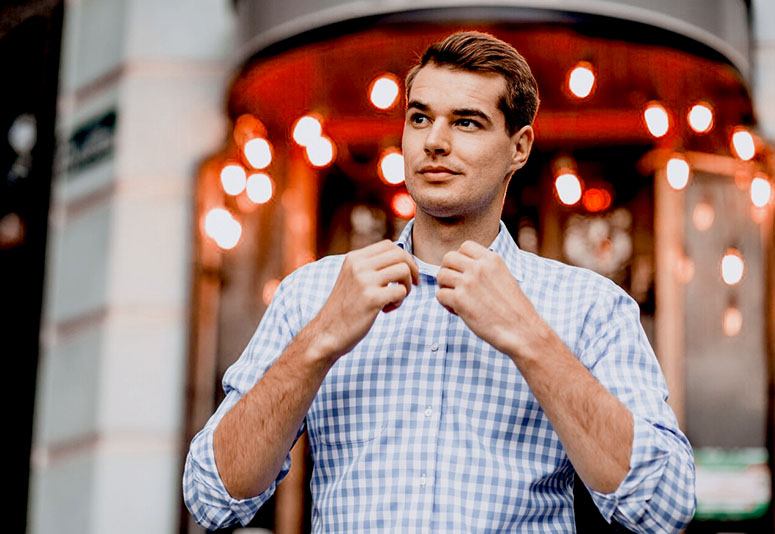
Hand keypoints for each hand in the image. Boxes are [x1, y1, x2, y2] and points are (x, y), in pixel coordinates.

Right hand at [311, 239, 418, 362]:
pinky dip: (399, 302)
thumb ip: (370, 267)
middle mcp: (358, 265)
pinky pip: (401, 291)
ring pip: (403, 270)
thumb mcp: (352, 279)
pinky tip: (386, 310)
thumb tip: (401, 259)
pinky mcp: (371, 299)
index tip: (405, 274)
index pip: (389, 245)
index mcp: (353, 258)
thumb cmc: (344, 309)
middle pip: (400, 255)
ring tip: (394, 300)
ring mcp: (364, 281)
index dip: (404, 258)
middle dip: (412, 270)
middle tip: (409, 287)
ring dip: (407, 286)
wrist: (326, 333)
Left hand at [436, 240, 545, 356]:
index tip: (465, 273)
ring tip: (457, 300)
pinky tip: (458, 311)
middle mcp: (479, 267)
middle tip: (456, 286)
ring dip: (445, 288)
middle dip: (448, 271)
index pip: (465, 246)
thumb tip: (464, 268)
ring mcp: (468, 282)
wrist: (522, 330)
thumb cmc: (514, 309)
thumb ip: (486, 270)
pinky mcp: (459, 300)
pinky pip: (440, 295)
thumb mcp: (505, 278)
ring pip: (441, 275)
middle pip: (448, 258)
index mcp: (492, 259)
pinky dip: (445, 304)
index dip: (461, 259)